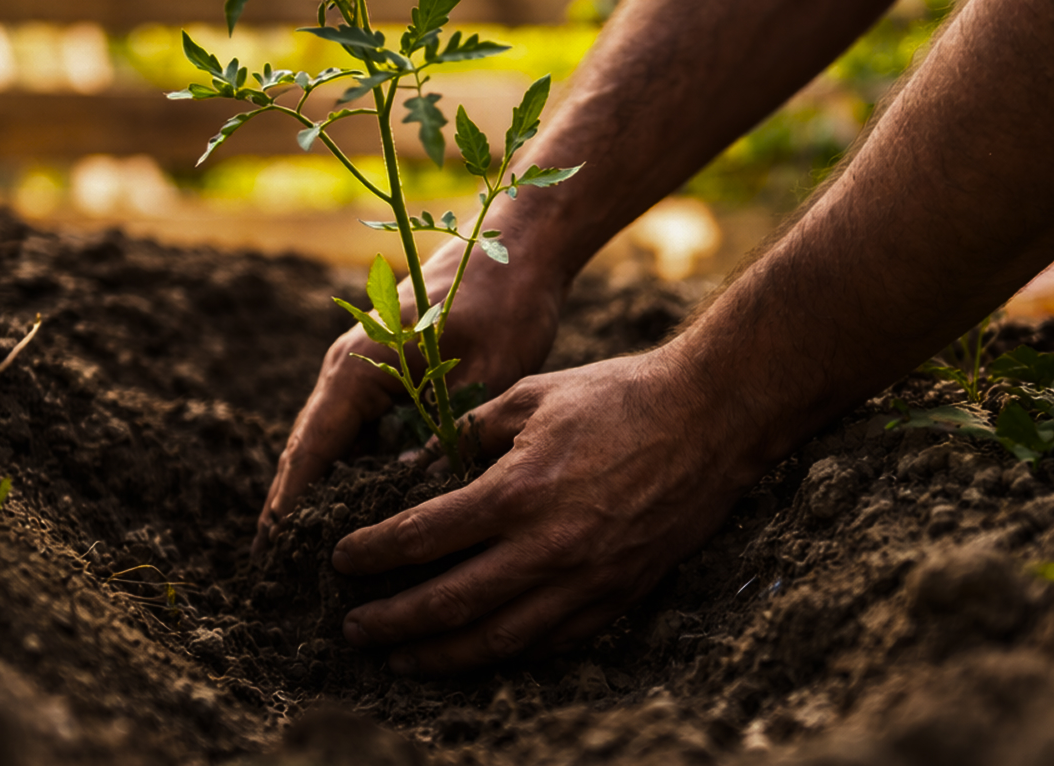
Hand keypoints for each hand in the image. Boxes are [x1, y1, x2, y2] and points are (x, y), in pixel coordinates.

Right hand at [252, 237, 564, 557]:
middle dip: (293, 515)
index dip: (290, 510)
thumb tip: (413, 499)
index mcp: (357, 369)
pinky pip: (358, 438)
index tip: (274, 561)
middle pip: (308, 456)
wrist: (517, 248)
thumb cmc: (502, 302)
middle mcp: (348, 373)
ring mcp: (363, 376)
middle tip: (281, 581)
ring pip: (331, 450)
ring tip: (313, 566)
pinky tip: (364, 521)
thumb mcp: (481, 376)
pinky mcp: (387, 380)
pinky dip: (353, 477)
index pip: (309, 453)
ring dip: (321, 500)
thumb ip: (445, 436)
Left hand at [330, 350, 770, 674]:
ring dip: (440, 655)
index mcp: (517, 491)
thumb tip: (412, 471)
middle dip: (392, 622)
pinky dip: (505, 653)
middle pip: (449, 604)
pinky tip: (476, 651)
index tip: (341, 561)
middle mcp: (547, 548)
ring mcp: (586, 580)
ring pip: (498, 639)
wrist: (712, 417)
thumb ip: (467, 435)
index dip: (374, 554)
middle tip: (353, 629)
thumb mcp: (531, 395)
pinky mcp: (618, 596)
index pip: (422, 537)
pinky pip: (550, 642)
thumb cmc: (619, 396)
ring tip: (400, 659)